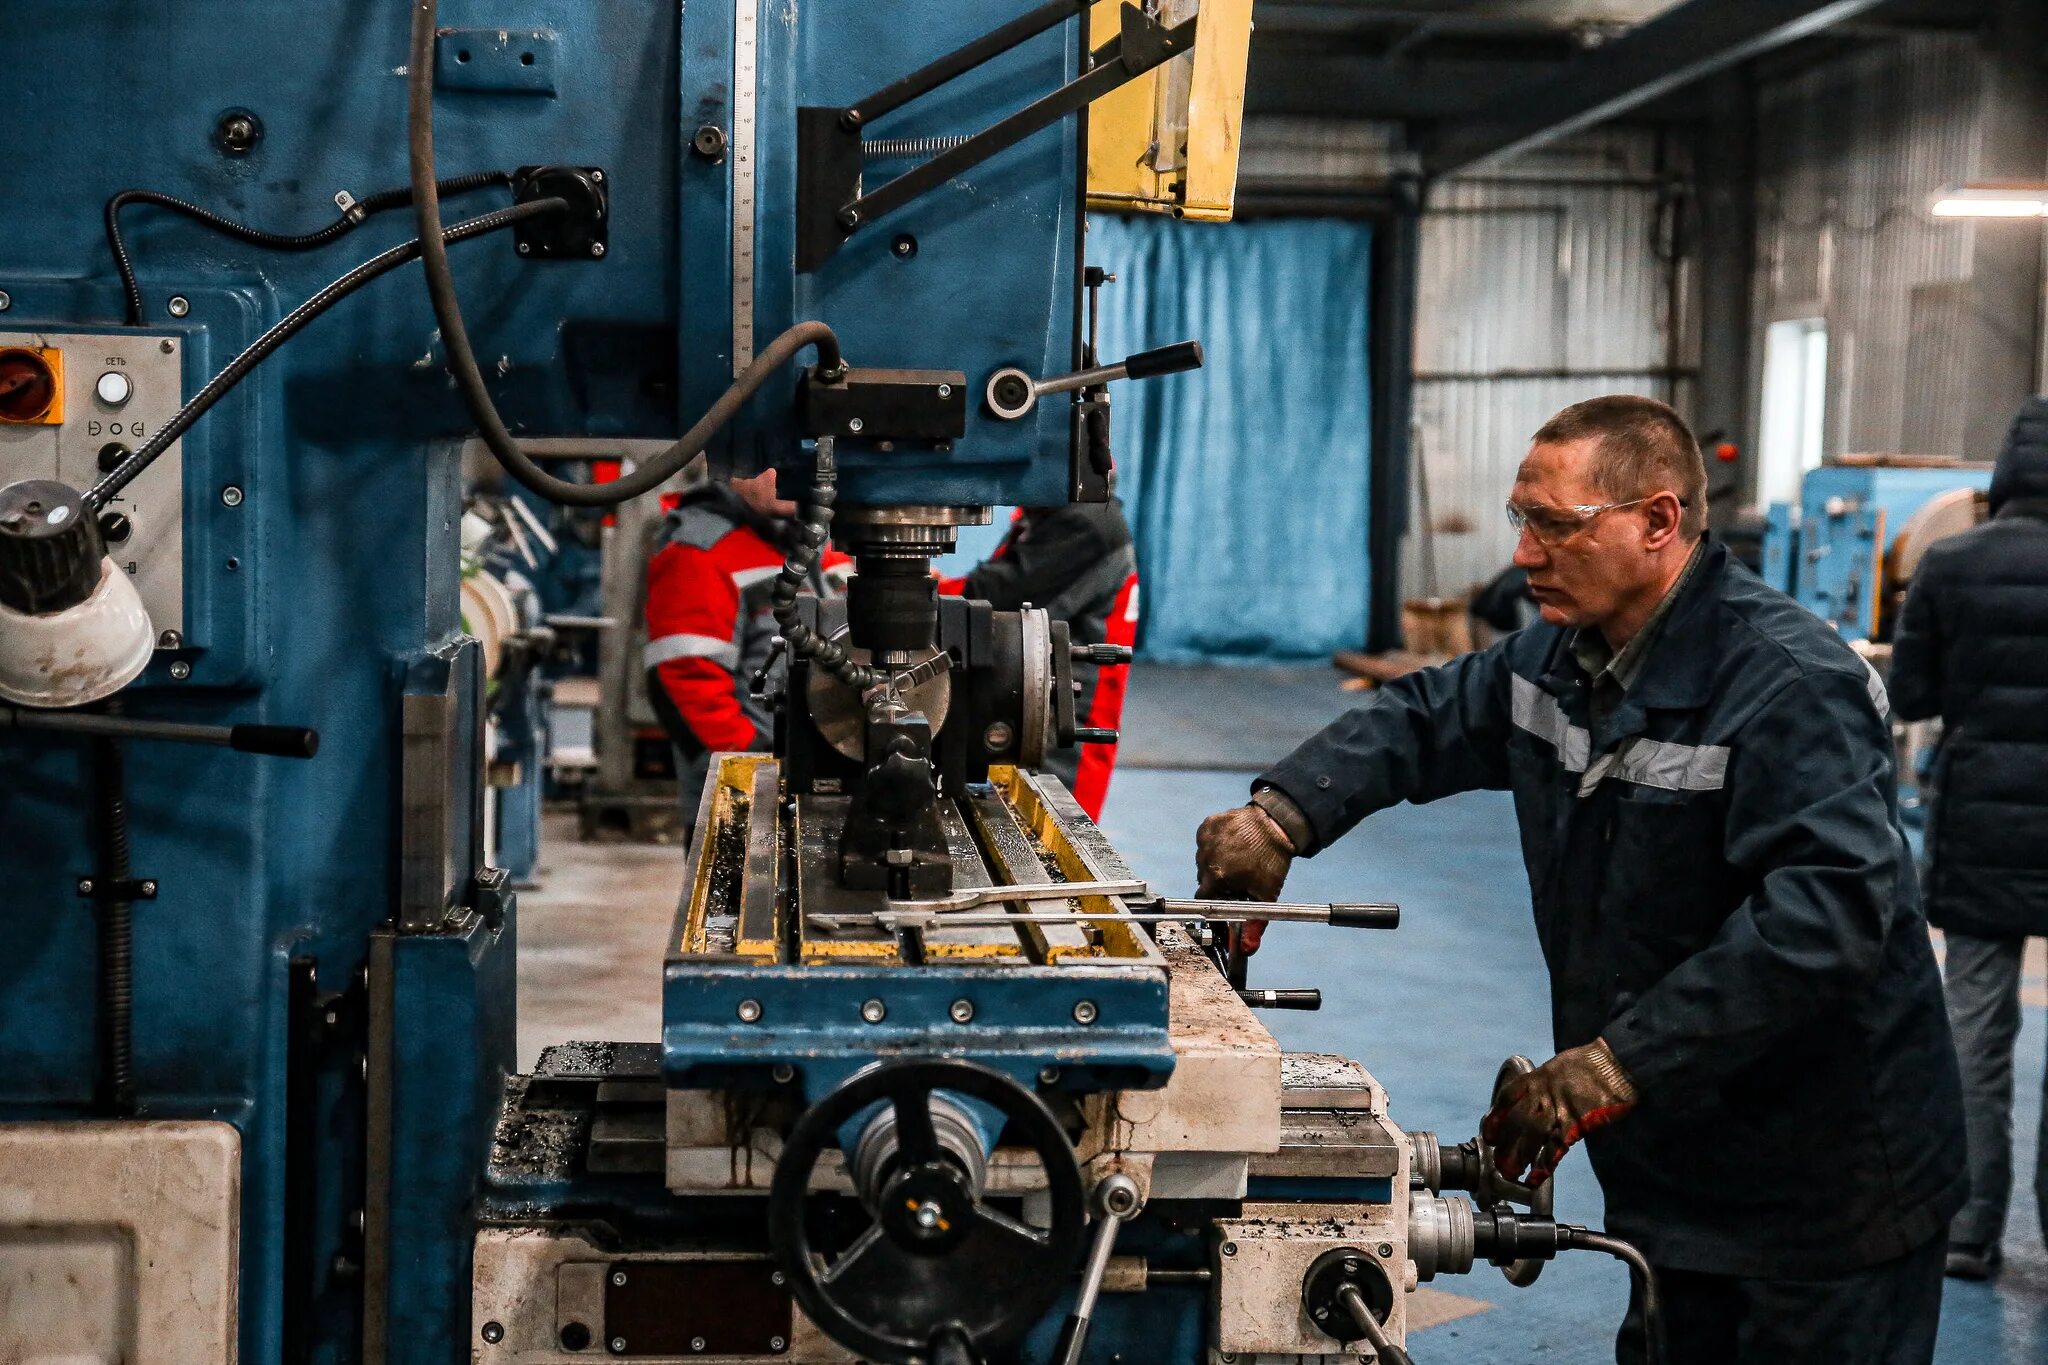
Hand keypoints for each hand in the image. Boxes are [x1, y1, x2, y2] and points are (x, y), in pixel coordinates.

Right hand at [1196, 805, 1294, 952]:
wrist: (1276, 824)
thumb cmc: (1272, 860)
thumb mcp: (1265, 895)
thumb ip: (1254, 925)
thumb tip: (1247, 950)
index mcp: (1216, 877)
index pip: (1204, 898)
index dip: (1215, 900)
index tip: (1226, 896)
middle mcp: (1206, 857)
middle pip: (1203, 880)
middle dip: (1217, 883)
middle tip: (1237, 879)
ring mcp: (1205, 839)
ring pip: (1203, 861)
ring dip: (1215, 863)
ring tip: (1237, 859)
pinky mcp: (1208, 825)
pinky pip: (1205, 842)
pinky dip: (1215, 845)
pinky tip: (1232, 845)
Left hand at [1481, 1039, 1637, 1186]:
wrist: (1614, 1064)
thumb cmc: (1589, 1064)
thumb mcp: (1558, 1067)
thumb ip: (1544, 1085)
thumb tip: (1535, 1099)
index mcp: (1537, 1078)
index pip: (1507, 1098)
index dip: (1495, 1118)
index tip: (1489, 1134)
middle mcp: (1543, 1093)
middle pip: (1516, 1121)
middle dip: (1505, 1143)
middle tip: (1498, 1162)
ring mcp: (1558, 1108)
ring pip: (1532, 1135)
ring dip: (1520, 1156)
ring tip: (1512, 1173)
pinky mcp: (1576, 1122)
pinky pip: (1557, 1146)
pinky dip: (1546, 1163)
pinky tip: (1537, 1177)